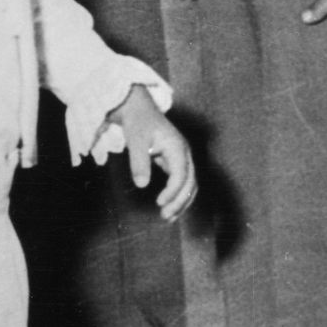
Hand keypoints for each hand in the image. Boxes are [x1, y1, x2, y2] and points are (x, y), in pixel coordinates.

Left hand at [110, 85, 198, 219]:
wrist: (138, 108)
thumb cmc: (137, 122)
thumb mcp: (136, 140)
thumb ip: (139, 162)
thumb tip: (142, 185)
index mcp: (178, 147)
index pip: (181, 175)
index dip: (173, 191)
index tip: (160, 203)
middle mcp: (185, 153)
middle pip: (190, 182)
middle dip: (180, 201)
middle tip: (165, 217)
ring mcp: (182, 157)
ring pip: (190, 184)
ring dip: (182, 202)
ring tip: (168, 218)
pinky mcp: (176, 161)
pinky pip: (183, 182)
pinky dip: (179, 196)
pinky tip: (168, 207)